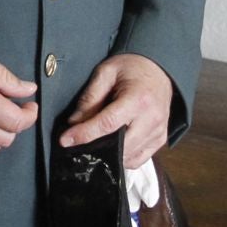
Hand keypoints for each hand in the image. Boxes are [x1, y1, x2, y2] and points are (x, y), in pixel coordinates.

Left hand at [58, 53, 172, 169]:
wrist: (158, 68)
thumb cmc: (131, 67)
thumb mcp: (106, 73)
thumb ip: (90, 97)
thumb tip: (74, 122)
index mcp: (138, 99)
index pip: (107, 124)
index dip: (84, 134)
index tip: (65, 140)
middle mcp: (152, 118)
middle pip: (119, 145)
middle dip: (95, 147)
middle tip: (77, 143)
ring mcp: (158, 131)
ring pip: (128, 157)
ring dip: (109, 154)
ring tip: (95, 142)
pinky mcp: (160, 139)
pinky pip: (138, 159)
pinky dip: (123, 157)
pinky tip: (114, 146)